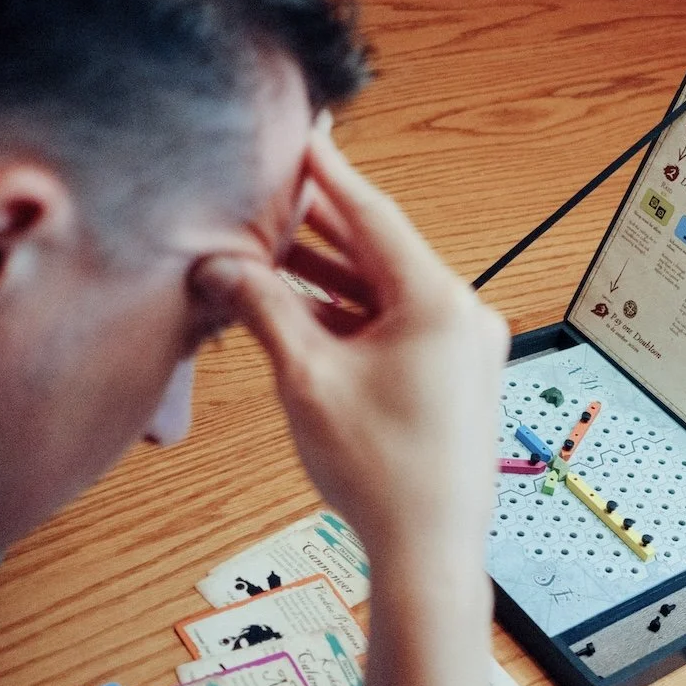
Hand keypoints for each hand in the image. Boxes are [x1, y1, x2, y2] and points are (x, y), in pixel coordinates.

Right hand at [192, 128, 508, 569]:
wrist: (429, 549)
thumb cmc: (382, 472)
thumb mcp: (308, 378)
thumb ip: (264, 309)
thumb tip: (221, 266)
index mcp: (440, 303)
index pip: (374, 218)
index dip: (330, 176)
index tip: (305, 136)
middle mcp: (463, 316)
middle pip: (383, 253)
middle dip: (323, 227)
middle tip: (274, 189)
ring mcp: (465, 348)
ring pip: (389, 293)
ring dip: (334, 276)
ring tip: (273, 249)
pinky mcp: (456, 377)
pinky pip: (401, 327)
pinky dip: (356, 315)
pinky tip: (306, 307)